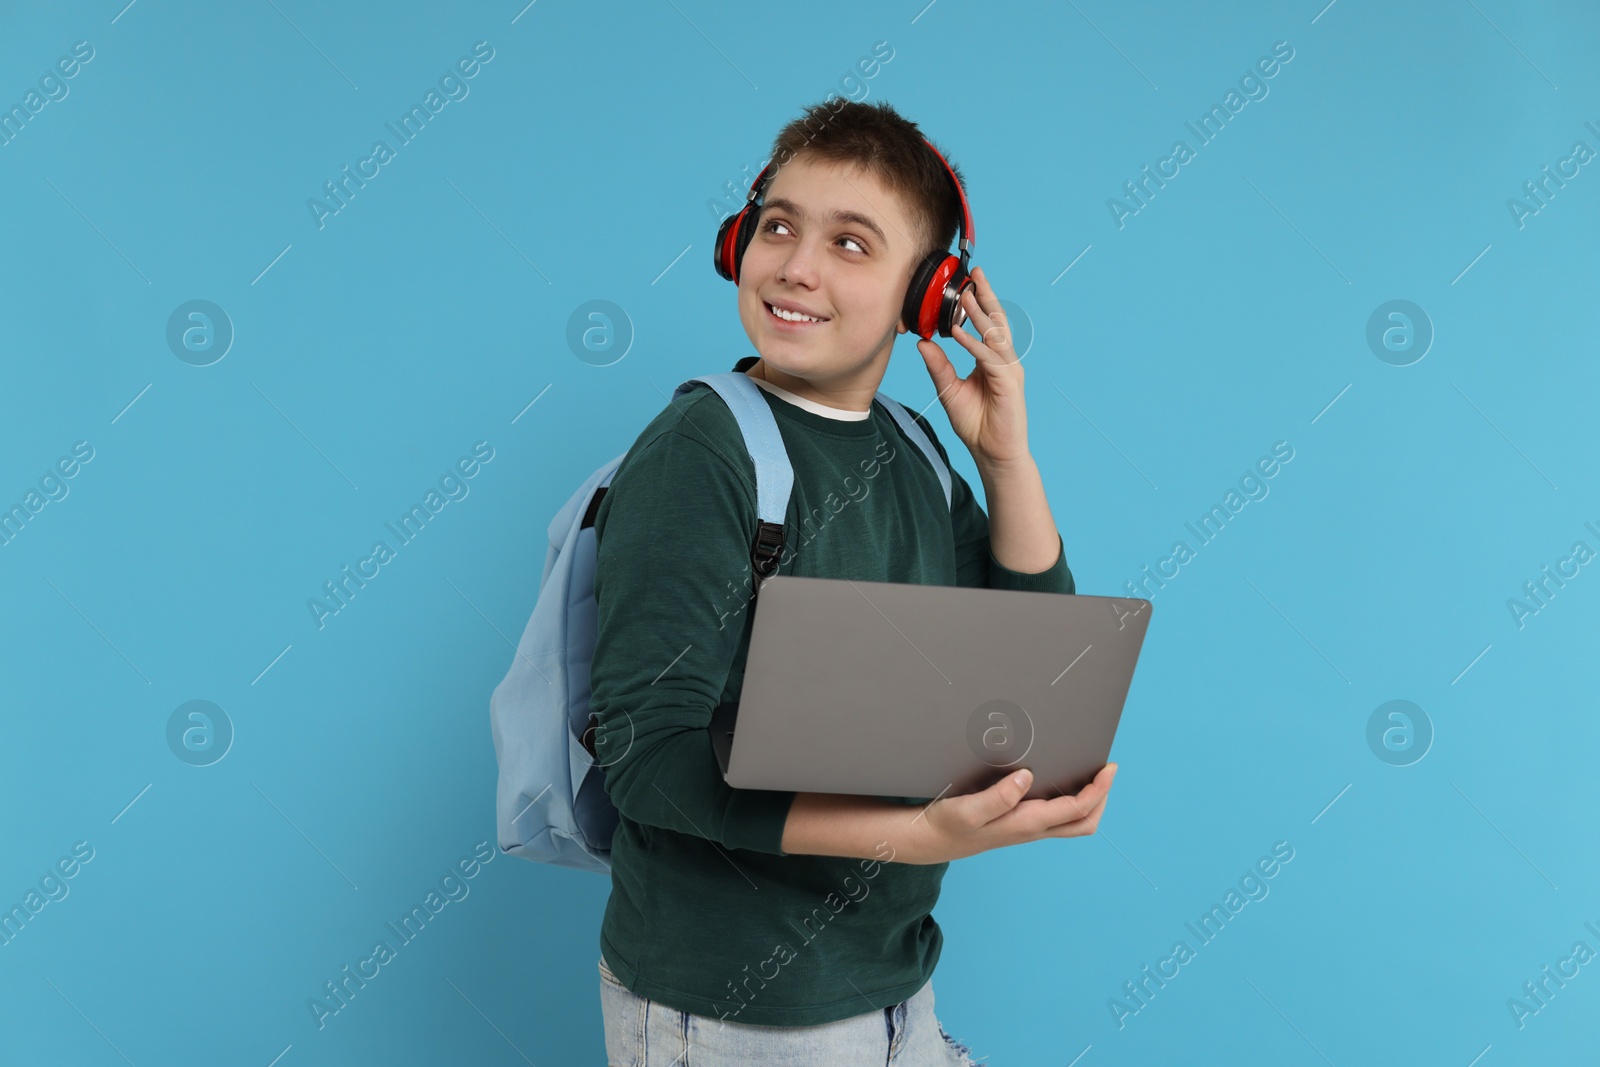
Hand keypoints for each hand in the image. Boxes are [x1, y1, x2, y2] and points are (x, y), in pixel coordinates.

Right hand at [908, 763, 1117, 863]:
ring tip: (1091, 773)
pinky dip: (1071, 800)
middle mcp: (1032, 829)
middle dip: (1102, 797)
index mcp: (1025, 824)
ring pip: (1073, 822)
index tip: (1108, 767)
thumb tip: (1027, 777)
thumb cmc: (948, 824)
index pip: (1076, 810)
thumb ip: (997, 796)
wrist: (931, 840)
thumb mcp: (967, 810)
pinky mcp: (1020, 823)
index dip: (1098, 790)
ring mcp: (1028, 828)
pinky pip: (1057, 816)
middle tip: (1106, 769)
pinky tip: (1063, 780)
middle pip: (1084, 822)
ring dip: (1089, 800)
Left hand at [914, 266, 1028, 469]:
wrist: (993, 453)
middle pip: (997, 322)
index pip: (986, 325)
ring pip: (995, 336)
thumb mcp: (949, 390)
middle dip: (986, 296)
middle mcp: (1004, 361)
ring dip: (980, 316)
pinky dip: (974, 345)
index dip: (978, 303)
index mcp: (992, 360)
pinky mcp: (1009, 384)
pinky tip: (959, 334)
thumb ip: (938, 366)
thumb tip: (923, 343)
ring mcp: (1009, 371)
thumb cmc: (976, 424)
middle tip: (975, 274)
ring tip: (967, 296)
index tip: (968, 283)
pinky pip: (990, 358)